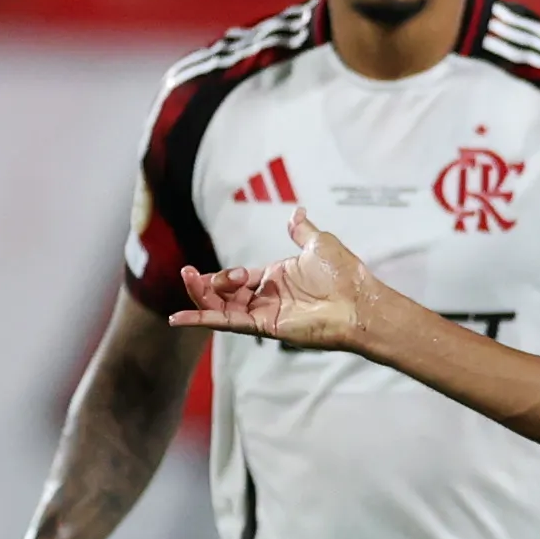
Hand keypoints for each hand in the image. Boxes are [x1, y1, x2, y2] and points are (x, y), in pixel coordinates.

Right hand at [172, 210, 376, 351]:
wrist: (360, 302)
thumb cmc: (345, 275)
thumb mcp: (319, 243)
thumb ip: (301, 230)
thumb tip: (296, 211)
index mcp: (277, 278)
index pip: (239, 278)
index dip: (224, 275)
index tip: (213, 272)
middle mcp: (268, 298)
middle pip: (225, 294)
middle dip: (207, 284)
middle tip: (191, 273)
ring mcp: (266, 314)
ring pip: (222, 307)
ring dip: (201, 295)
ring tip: (189, 279)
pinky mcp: (267, 327)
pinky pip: (229, 323)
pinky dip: (203, 319)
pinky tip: (179, 318)